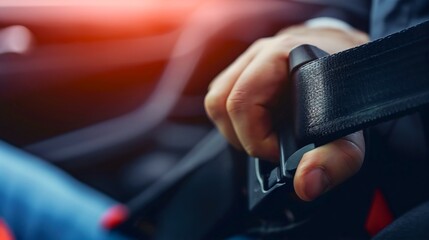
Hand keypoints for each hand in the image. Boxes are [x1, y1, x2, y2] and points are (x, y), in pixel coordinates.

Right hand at [205, 25, 368, 200]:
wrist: (352, 65)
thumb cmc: (348, 93)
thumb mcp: (350, 130)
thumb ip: (335, 160)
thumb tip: (305, 185)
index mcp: (281, 57)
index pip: (242, 102)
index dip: (256, 136)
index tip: (281, 151)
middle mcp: (259, 54)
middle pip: (221, 102)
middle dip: (243, 136)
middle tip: (272, 147)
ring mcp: (248, 60)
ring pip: (216, 100)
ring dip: (235, 129)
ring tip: (265, 137)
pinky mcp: (242, 71)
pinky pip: (221, 98)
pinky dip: (235, 120)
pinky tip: (260, 125)